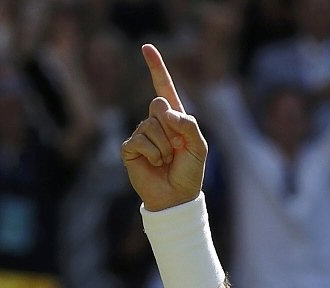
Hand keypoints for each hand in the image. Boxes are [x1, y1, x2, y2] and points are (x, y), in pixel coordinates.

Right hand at [122, 46, 208, 212]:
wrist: (177, 197)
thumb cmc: (190, 172)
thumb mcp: (199, 147)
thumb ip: (188, 125)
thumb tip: (163, 110)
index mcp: (173, 118)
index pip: (163, 88)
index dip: (156, 68)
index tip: (146, 47)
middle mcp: (155, 122)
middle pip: (157, 104)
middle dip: (171, 127)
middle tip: (176, 148)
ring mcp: (141, 134)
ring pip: (150, 125)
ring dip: (163, 146)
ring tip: (167, 161)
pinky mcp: (130, 148)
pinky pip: (139, 141)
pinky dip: (152, 154)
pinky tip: (155, 164)